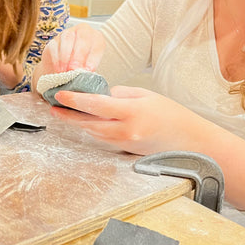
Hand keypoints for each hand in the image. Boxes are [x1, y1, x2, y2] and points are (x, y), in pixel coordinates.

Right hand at [32, 23, 105, 91]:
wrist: (65, 69)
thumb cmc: (81, 67)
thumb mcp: (89, 67)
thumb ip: (89, 68)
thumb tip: (85, 73)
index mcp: (97, 38)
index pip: (97, 44)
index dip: (93, 58)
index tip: (88, 70)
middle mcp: (83, 31)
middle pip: (83, 38)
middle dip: (79, 55)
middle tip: (74, 69)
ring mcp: (68, 33)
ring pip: (67, 38)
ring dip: (66, 57)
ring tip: (66, 71)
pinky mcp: (54, 40)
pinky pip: (55, 46)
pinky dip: (57, 59)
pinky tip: (59, 69)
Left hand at [50, 85, 209, 154]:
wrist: (189, 140)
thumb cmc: (170, 114)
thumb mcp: (145, 95)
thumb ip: (119, 94)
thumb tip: (99, 95)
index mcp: (131, 112)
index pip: (95, 105)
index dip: (74, 100)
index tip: (60, 95)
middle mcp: (125, 130)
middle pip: (88, 123)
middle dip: (69, 115)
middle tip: (55, 107)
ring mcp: (124, 143)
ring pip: (93, 133)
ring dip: (78, 123)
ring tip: (65, 113)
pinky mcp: (125, 151)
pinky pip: (103, 139)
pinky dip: (92, 130)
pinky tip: (86, 122)